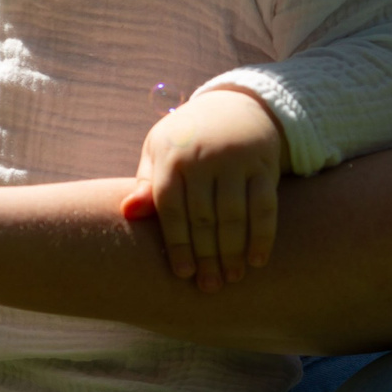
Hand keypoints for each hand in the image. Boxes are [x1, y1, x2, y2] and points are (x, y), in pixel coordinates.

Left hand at [121, 89, 284, 291]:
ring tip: (232, 277)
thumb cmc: (188, 139)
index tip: (183, 274)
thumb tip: (127, 212)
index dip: (177, 244)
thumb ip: (146, 184)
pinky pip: (264, 206)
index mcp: (172, 156)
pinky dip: (262, 235)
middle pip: (203, 217)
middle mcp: (203, 157)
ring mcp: (235, 160)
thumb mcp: (161, 152)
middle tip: (210, 286)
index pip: (171, 209)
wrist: (234, 106)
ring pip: (234, 215)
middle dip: (207, 256)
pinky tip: (257, 260)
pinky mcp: (263, 163)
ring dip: (233, 251)